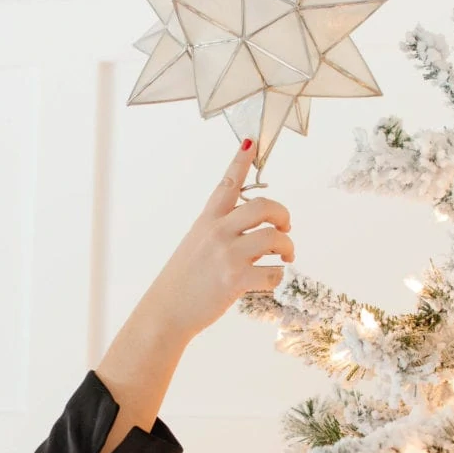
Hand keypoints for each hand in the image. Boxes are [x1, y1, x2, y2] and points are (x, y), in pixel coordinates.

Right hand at [144, 139, 293, 342]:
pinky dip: (278, 276)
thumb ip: (224, 235)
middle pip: (264, 206)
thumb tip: (262, 237)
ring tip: (286, 256)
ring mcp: (227, 255)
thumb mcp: (196, 246)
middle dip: (283, 215)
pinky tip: (271, 279)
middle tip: (286, 227)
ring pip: (274, 238)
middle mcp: (217, 232)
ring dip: (287, 247)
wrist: (165, 311)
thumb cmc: (182, 281)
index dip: (242, 159)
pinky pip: (273, 272)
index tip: (252, 141)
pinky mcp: (235, 280)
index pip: (228, 183)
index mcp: (207, 221)